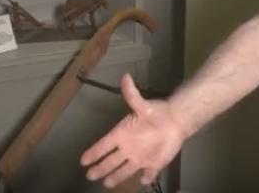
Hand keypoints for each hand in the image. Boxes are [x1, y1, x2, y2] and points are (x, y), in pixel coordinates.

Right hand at [80, 73, 187, 187]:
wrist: (175, 119)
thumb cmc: (156, 112)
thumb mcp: (142, 104)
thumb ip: (132, 94)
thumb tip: (125, 77)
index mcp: (122, 134)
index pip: (104, 145)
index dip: (94, 153)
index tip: (83, 160)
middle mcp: (128, 148)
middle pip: (111, 161)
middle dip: (100, 168)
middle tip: (90, 176)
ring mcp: (140, 157)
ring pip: (125, 170)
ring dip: (116, 177)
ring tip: (106, 183)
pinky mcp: (153, 163)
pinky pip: (148, 174)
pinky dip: (145, 178)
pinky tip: (141, 182)